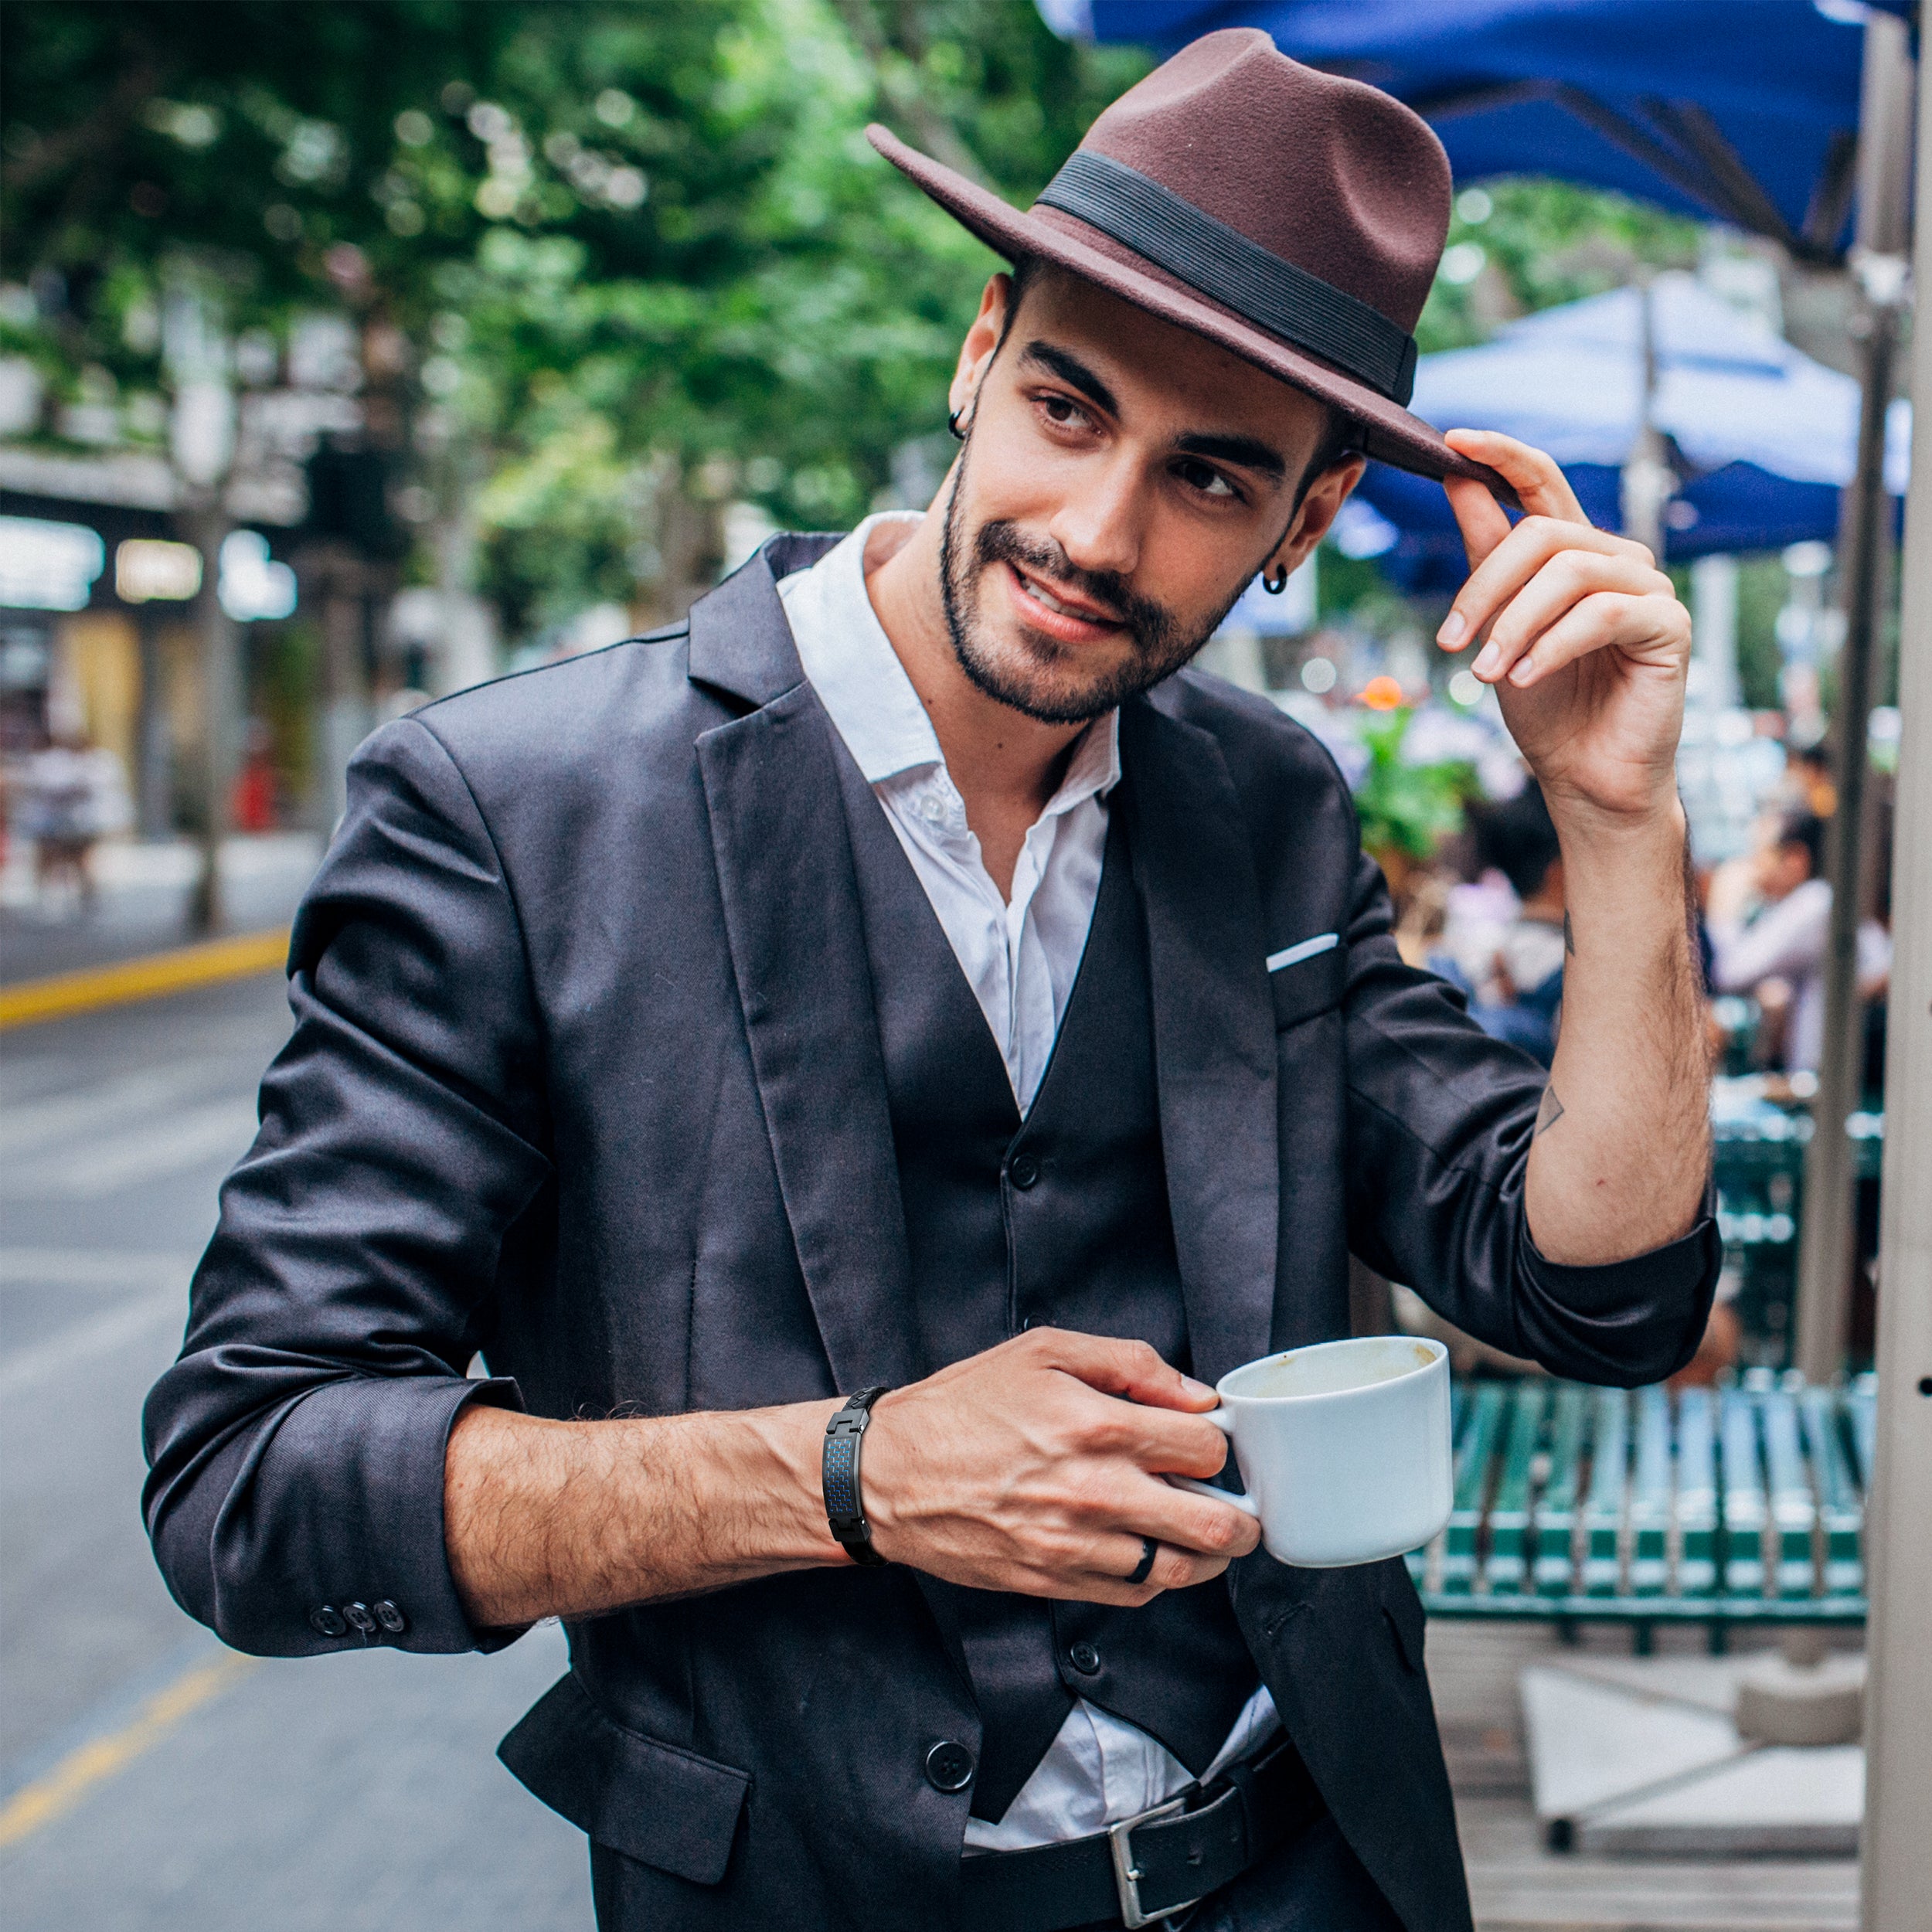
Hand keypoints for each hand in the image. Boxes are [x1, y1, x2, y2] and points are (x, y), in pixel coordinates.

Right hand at [859, 1328, 1259, 1605]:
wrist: (889, 1474)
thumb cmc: (964, 1406)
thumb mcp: (1044, 1351)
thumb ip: (1129, 1363)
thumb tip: (1196, 1394)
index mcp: (1096, 1425)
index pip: (1206, 1447)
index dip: (1219, 1442)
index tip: (1209, 1441)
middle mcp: (1094, 1491)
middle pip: (1214, 1523)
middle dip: (1240, 1514)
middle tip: (1237, 1502)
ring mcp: (1075, 1546)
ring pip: (1181, 1570)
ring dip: (1208, 1555)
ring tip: (1206, 1534)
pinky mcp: (1055, 1583)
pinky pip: (1135, 1596)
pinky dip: (1157, 1578)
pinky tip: (1150, 1551)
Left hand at [1438, 430, 1691, 822]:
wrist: (1583, 774)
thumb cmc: (1545, 704)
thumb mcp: (1498, 624)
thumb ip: (1485, 552)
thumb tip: (1459, 480)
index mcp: (1574, 552)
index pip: (1542, 481)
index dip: (1502, 454)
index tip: (1452, 440)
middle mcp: (1616, 558)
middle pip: (1541, 531)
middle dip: (1484, 586)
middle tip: (1450, 642)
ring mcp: (1648, 587)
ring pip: (1568, 571)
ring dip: (1513, 624)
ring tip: (1485, 673)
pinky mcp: (1669, 624)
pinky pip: (1601, 613)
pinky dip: (1551, 646)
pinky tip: (1524, 678)